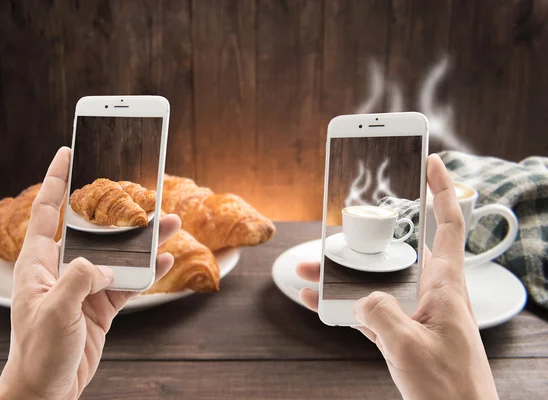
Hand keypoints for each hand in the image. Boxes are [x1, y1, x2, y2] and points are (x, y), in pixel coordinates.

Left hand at [0, 147, 180, 399]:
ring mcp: (85, 286)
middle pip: (94, 229)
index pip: (47, 211)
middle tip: (139, 188)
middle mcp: (63, 269)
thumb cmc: (38, 352)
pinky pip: (129, 281)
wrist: (48, 391)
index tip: (66, 152)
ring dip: (143, 240)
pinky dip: (148, 271)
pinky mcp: (102, 305)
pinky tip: (164, 259)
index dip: (55, 179)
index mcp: (39, 264)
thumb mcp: (54, 312)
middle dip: (117, 208)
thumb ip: (80, 279)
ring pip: (119, 254)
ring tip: (170, 222)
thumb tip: (105, 263)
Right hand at [296, 154, 498, 399]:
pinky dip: (342, 303)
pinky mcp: (401, 332)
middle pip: (398, 250)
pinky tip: (317, 299)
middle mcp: (431, 293)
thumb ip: (379, 313)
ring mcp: (414, 313)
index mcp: (445, 287)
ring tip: (312, 265)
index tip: (430, 162)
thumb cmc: (449, 389)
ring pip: (375, 280)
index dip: (441, 190)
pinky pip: (367, 309)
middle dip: (367, 236)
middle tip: (342, 225)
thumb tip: (359, 298)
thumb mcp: (408, 348)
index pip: (448, 224)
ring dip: (344, 273)